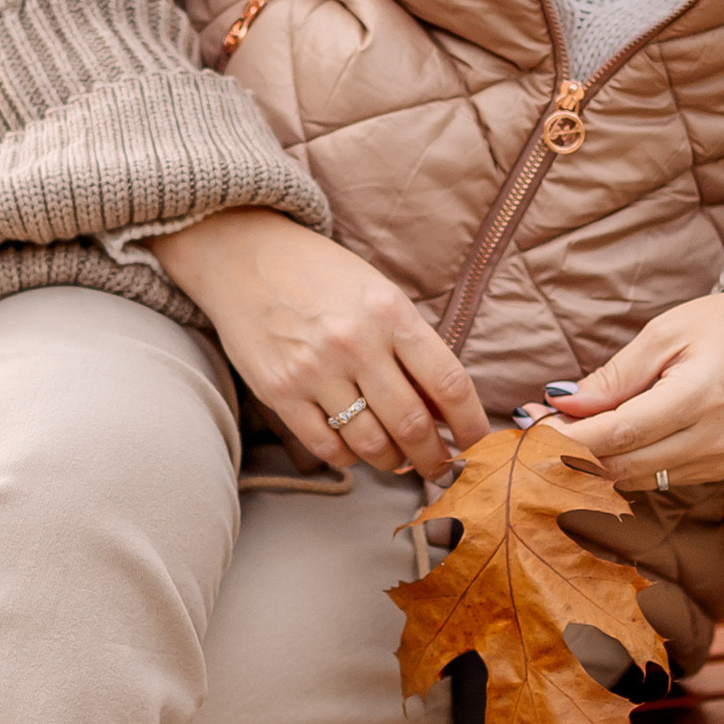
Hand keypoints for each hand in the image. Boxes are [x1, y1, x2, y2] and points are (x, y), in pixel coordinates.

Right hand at [151, 210, 482, 477]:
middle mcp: (356, 343)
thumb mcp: (378, 293)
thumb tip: (445, 410)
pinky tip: (355, 450)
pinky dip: (348, 458)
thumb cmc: (321, 274)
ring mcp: (315, 370)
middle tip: (441, 466)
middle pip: (413, 423)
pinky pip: (326, 446)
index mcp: (390, 313)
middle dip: (435, 456)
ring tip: (399, 460)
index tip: (479, 444)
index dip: (471, 424)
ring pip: (371, 443)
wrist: (244, 256)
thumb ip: (411, 346)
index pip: (448, 383)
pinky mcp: (280, 392)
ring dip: (393, 461)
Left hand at [544, 288, 723, 489]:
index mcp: (700, 398)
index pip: (618, 433)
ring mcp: (718, 464)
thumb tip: (562, 404)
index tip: (525, 428)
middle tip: (528, 431)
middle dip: (568, 452)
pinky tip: (596, 445)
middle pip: (620, 465)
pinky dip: (619, 466)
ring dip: (589, 463)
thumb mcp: (669, 332)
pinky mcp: (717, 473)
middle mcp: (712, 442)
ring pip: (632, 479)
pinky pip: (654, 479)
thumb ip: (616, 375)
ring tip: (555, 435)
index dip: (566, 437)